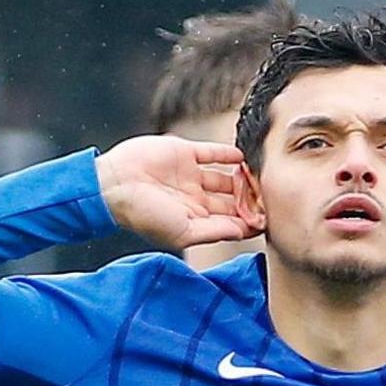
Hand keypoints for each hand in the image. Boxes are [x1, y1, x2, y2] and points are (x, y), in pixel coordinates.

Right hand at [93, 136, 252, 250]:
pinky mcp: (184, 154)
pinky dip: (228, 154)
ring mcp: (190, 176)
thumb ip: (214, 231)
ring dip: (243, 178)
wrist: (114, 185)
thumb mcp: (182, 231)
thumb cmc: (144, 215)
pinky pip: (212, 153)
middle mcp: (195, 199)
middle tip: (271, 197)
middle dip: (251, 200)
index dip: (249, 220)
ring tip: (260, 177)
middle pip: (232, 200)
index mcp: (194, 220)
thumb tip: (243, 232)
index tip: (268, 219)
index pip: (230, 221)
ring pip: (226, 177)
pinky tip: (242, 158)